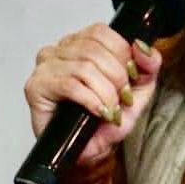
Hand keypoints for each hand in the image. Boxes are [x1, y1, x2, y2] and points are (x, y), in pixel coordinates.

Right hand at [24, 24, 163, 163]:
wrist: (88, 151)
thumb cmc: (106, 120)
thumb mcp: (138, 90)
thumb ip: (148, 65)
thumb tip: (141, 46)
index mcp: (81, 43)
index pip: (100, 32)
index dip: (121, 53)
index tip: (131, 78)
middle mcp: (60, 50)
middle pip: (94, 50)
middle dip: (116, 78)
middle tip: (122, 100)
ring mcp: (45, 67)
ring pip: (84, 67)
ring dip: (105, 92)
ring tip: (110, 110)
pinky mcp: (36, 87)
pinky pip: (70, 85)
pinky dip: (91, 100)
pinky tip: (98, 111)